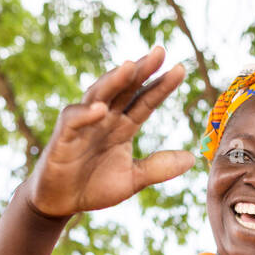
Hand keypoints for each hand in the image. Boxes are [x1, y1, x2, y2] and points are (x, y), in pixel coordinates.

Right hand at [26, 46, 194, 218]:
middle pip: (125, 89)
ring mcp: (84, 123)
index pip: (145, 101)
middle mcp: (105, 118)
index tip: (181, 69)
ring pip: (100, 95)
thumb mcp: (132, 179)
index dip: (161, 86)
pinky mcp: (64, 136)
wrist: (62, 202)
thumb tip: (193, 158)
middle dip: (141, 69)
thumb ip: (159, 168)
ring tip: (130, 66)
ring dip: (114, 81)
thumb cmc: (94, 185)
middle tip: (160, 51)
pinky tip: (100, 108)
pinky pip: (75, 120)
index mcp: (123, 126)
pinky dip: (86, 113)